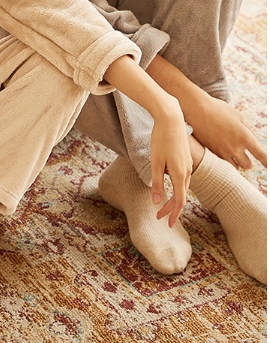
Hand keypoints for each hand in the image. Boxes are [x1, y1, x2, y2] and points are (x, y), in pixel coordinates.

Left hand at [149, 102, 192, 227]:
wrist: (171, 118)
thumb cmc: (161, 139)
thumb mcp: (156, 162)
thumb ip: (156, 182)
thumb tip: (157, 201)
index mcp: (180, 174)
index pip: (178, 201)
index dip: (172, 214)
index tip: (167, 224)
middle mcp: (187, 171)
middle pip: (181, 196)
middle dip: (171, 209)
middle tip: (160, 218)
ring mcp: (187, 164)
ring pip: (183, 187)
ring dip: (174, 198)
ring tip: (163, 205)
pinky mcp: (185, 158)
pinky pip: (183, 178)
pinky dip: (177, 188)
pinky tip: (170, 187)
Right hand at [188, 93, 266, 169]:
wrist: (196, 109)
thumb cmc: (218, 109)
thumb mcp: (237, 116)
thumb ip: (246, 130)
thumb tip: (251, 141)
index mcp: (245, 136)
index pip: (261, 155)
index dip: (267, 163)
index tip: (269, 167)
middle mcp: (234, 147)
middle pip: (247, 165)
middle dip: (246, 160)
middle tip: (243, 153)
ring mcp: (222, 151)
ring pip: (235, 167)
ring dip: (236, 162)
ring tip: (231, 153)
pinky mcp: (212, 152)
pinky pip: (222, 163)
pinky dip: (225, 159)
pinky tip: (221, 150)